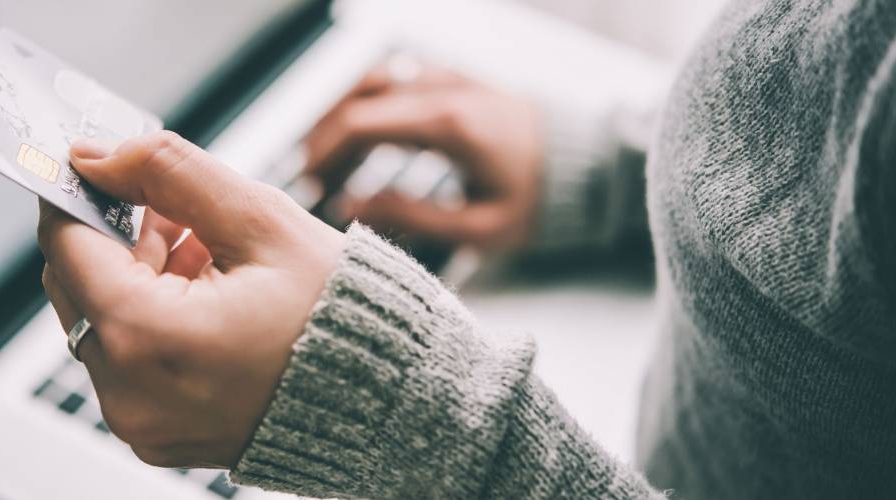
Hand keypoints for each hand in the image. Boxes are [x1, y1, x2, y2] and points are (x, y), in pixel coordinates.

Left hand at [38, 131, 344, 467]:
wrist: (388, 398)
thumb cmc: (341, 318)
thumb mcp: (260, 221)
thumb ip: (169, 172)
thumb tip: (99, 155)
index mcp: (147, 339)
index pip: (66, 244)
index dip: (78, 193)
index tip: (98, 166)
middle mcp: (129, 394)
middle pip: (76, 284)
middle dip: (119, 236)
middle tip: (178, 212)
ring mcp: (141, 422)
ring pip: (101, 319)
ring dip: (139, 276)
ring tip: (212, 260)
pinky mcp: (156, 433)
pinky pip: (127, 360)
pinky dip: (153, 320)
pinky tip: (210, 299)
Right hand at [305, 62, 542, 248]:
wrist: (587, 166)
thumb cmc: (538, 202)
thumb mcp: (479, 227)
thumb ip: (410, 216)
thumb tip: (348, 205)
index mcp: (448, 124)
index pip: (360, 124)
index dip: (324, 154)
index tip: (308, 186)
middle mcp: (443, 90)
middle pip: (357, 98)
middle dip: (324, 136)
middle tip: (309, 178)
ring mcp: (448, 78)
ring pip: (372, 80)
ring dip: (341, 114)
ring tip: (326, 158)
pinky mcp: (454, 80)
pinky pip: (395, 79)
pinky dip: (367, 103)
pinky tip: (360, 138)